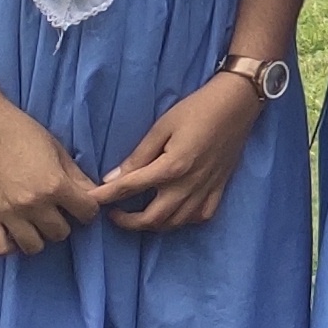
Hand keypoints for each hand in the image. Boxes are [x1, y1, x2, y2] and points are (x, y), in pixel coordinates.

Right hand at [0, 96, 105, 255]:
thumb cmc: (22, 132)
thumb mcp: (57, 149)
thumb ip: (77, 176)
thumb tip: (95, 194)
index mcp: (55, 185)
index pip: (86, 213)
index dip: (88, 209)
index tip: (82, 204)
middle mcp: (32, 204)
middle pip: (60, 233)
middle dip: (64, 222)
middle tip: (57, 211)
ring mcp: (7, 214)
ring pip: (33, 246)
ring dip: (39, 236)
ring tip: (36, 222)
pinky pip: (1, 248)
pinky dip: (11, 245)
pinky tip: (15, 232)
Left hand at [95, 75, 266, 232]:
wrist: (238, 103)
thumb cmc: (197, 109)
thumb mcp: (162, 127)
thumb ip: (138, 156)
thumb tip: (113, 178)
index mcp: (172, 167)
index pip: (130, 189)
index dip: (105, 197)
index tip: (90, 201)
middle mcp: (189, 185)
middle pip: (152, 218)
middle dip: (127, 222)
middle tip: (113, 214)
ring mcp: (206, 190)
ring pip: (175, 223)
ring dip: (153, 224)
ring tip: (140, 215)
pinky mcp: (220, 188)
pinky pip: (201, 217)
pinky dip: (185, 221)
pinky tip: (175, 212)